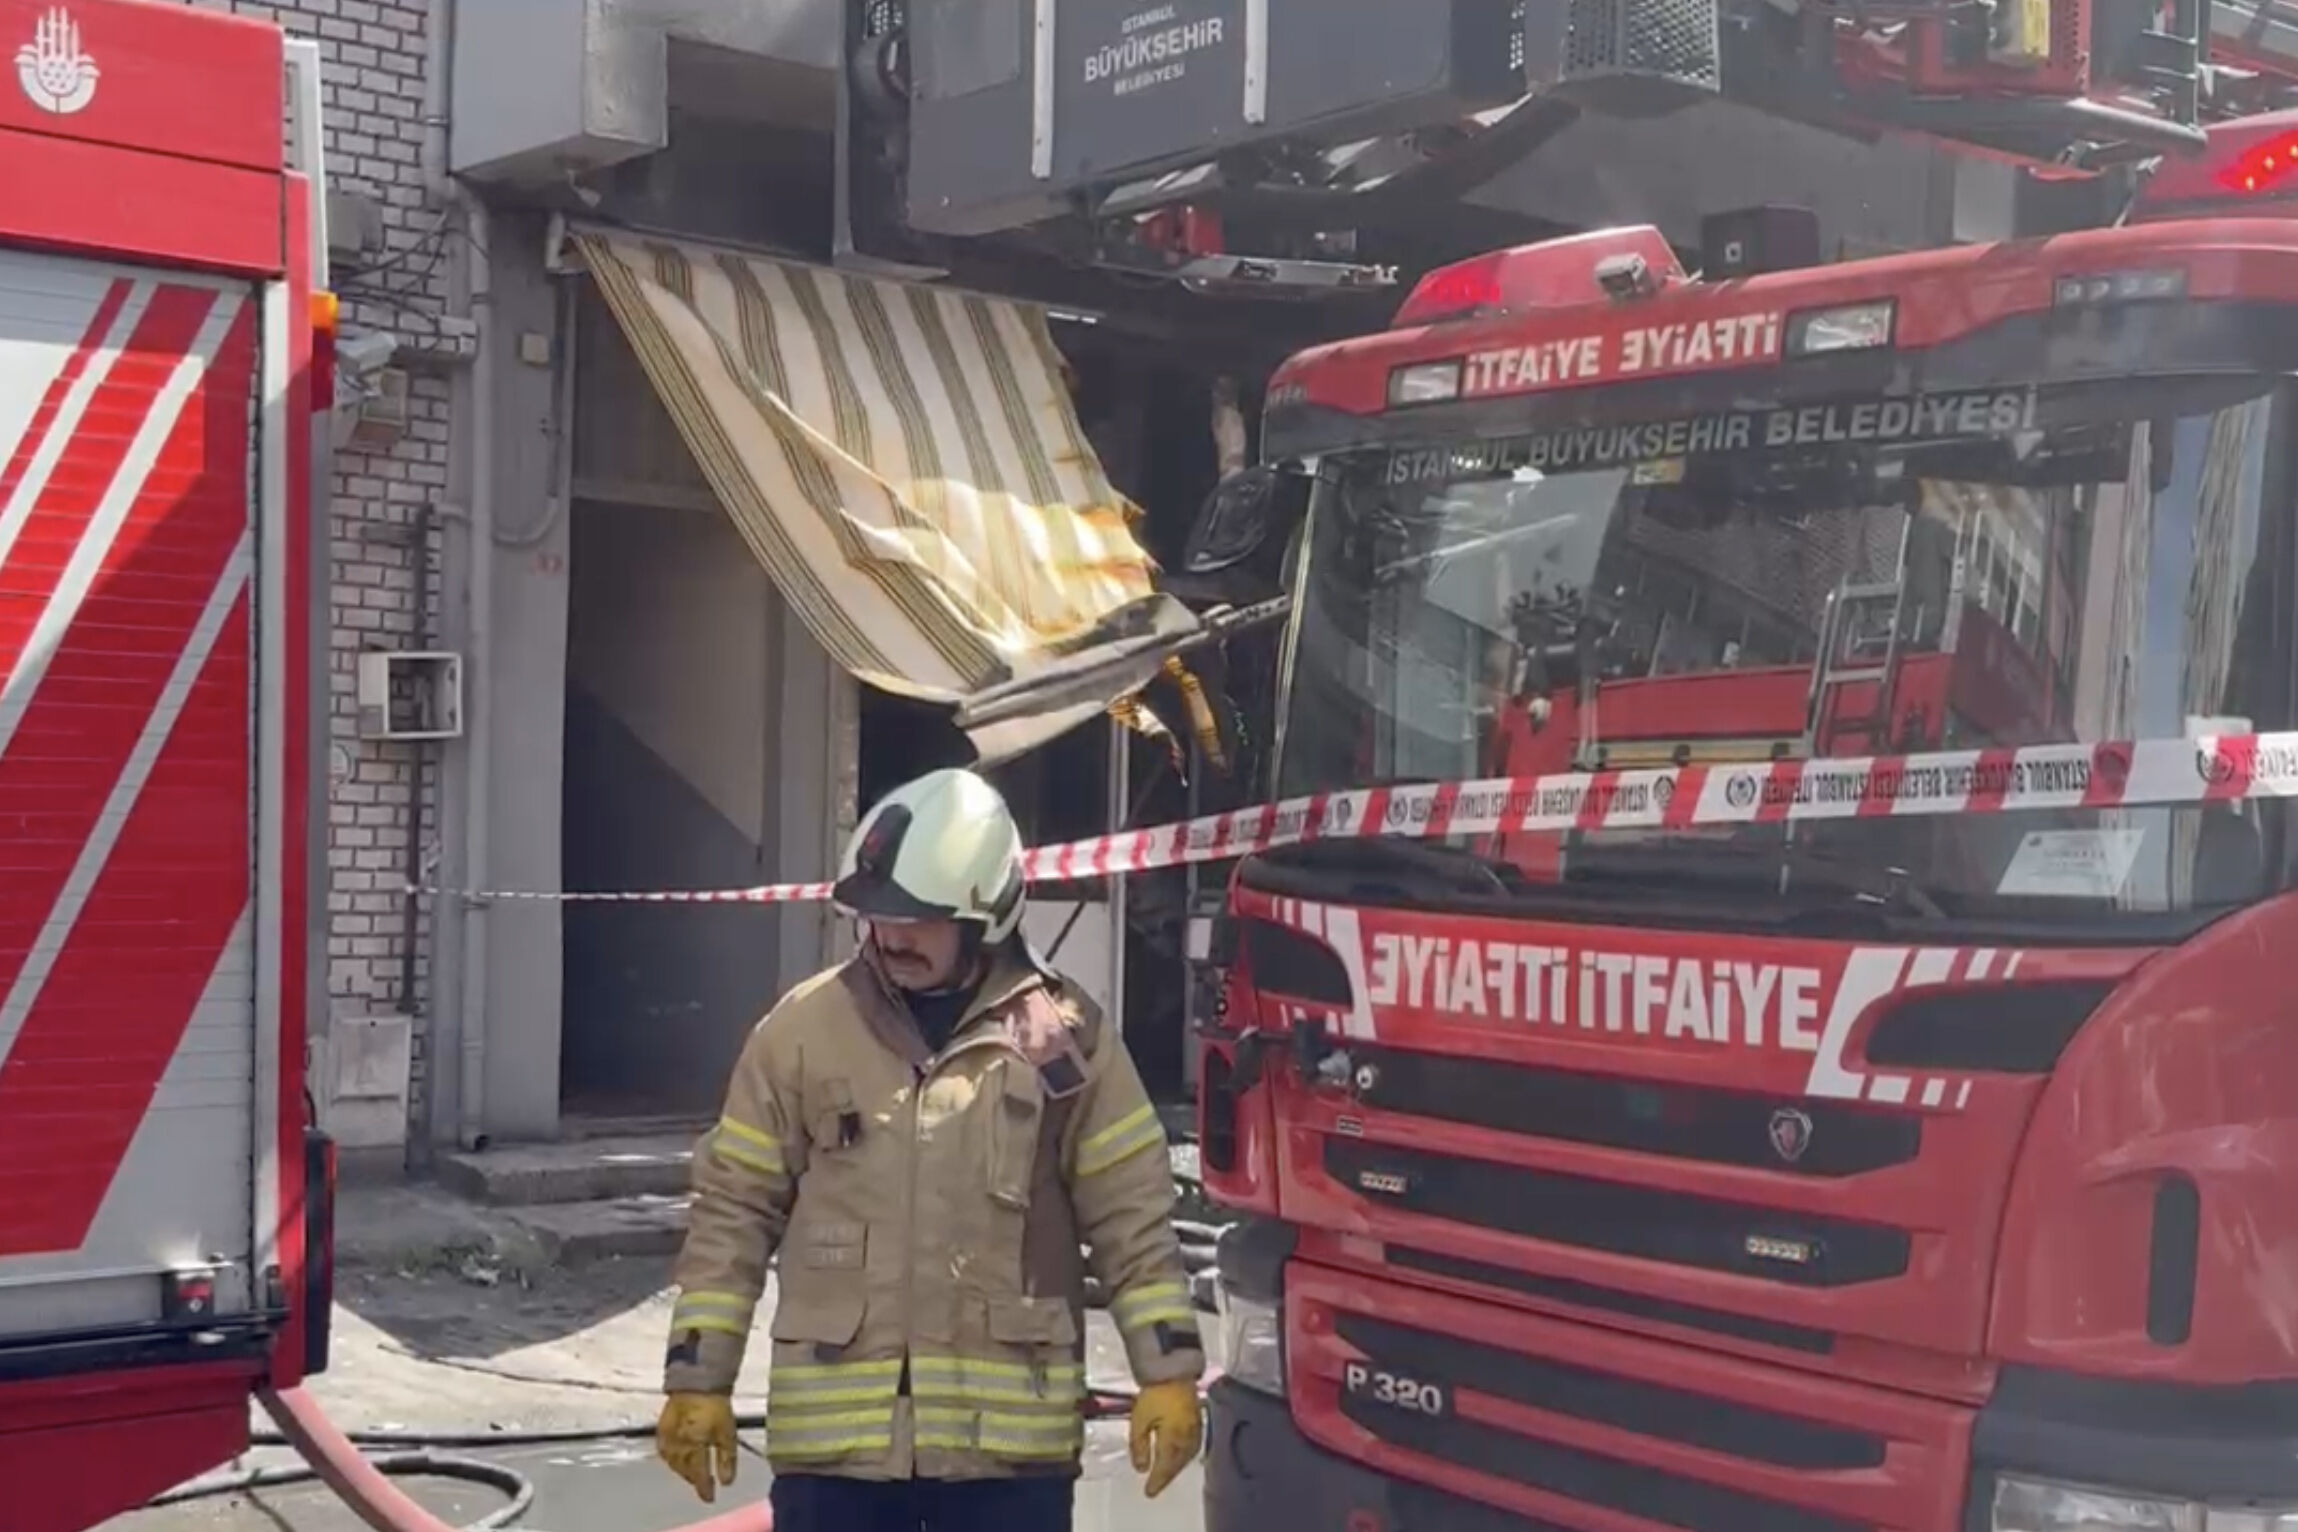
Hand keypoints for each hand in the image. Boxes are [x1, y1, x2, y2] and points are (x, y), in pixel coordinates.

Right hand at [655, 1392, 738, 1502]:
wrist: (697, 1380)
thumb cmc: (716, 1406)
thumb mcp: (727, 1433)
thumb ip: (726, 1458)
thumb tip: (726, 1482)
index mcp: (695, 1444)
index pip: (699, 1474)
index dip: (705, 1488)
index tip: (710, 1498)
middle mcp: (678, 1444)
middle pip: (685, 1470)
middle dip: (694, 1478)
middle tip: (703, 1484)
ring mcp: (666, 1437)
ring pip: (674, 1463)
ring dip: (684, 1471)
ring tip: (693, 1473)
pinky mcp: (660, 1429)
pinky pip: (665, 1452)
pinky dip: (673, 1459)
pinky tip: (679, 1458)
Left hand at [1128, 1379, 1204, 1499]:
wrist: (1175, 1370)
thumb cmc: (1155, 1394)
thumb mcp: (1140, 1419)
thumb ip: (1138, 1445)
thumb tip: (1140, 1468)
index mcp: (1172, 1440)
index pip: (1164, 1468)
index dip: (1156, 1482)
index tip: (1148, 1493)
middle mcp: (1186, 1439)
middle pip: (1177, 1465)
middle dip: (1166, 1478)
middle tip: (1156, 1487)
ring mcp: (1195, 1431)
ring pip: (1185, 1458)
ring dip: (1175, 1469)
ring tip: (1165, 1475)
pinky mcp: (1198, 1422)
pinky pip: (1192, 1448)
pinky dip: (1184, 1458)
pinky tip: (1179, 1457)